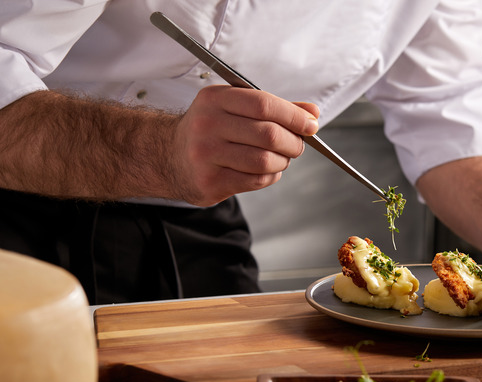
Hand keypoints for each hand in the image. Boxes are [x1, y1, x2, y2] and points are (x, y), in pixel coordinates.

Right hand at [172, 85, 319, 205]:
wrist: (168, 156)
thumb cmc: (211, 129)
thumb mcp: (235, 108)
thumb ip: (275, 108)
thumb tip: (312, 113)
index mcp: (215, 99)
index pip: (264, 104)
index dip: (294, 116)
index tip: (311, 125)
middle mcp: (207, 124)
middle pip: (268, 134)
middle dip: (293, 142)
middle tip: (297, 146)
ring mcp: (206, 155)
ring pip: (264, 160)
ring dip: (282, 161)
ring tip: (280, 158)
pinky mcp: (209, 181)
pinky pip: (255, 180)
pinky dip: (270, 176)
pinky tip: (265, 170)